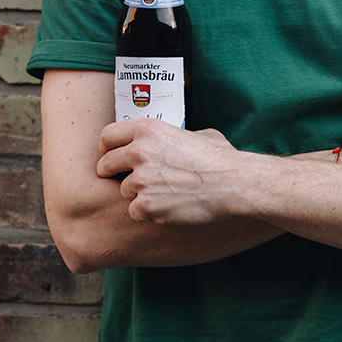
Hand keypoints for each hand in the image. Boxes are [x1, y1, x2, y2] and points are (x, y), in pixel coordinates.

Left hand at [97, 119, 248, 225]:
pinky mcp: (146, 205)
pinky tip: (171, 206)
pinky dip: (150, 212)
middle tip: (135, 181)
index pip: (107, 137)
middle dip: (115, 174)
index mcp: (148, 129)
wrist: (236, 184)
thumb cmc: (221, 159)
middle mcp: (139, 152)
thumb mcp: (196, 134)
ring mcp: (141, 180)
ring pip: (123, 191)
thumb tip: (165, 143)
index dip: (108, 149)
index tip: (113, 158)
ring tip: (167, 194)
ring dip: (139, 195)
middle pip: (105, 166)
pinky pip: (135, 211)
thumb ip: (172, 137)